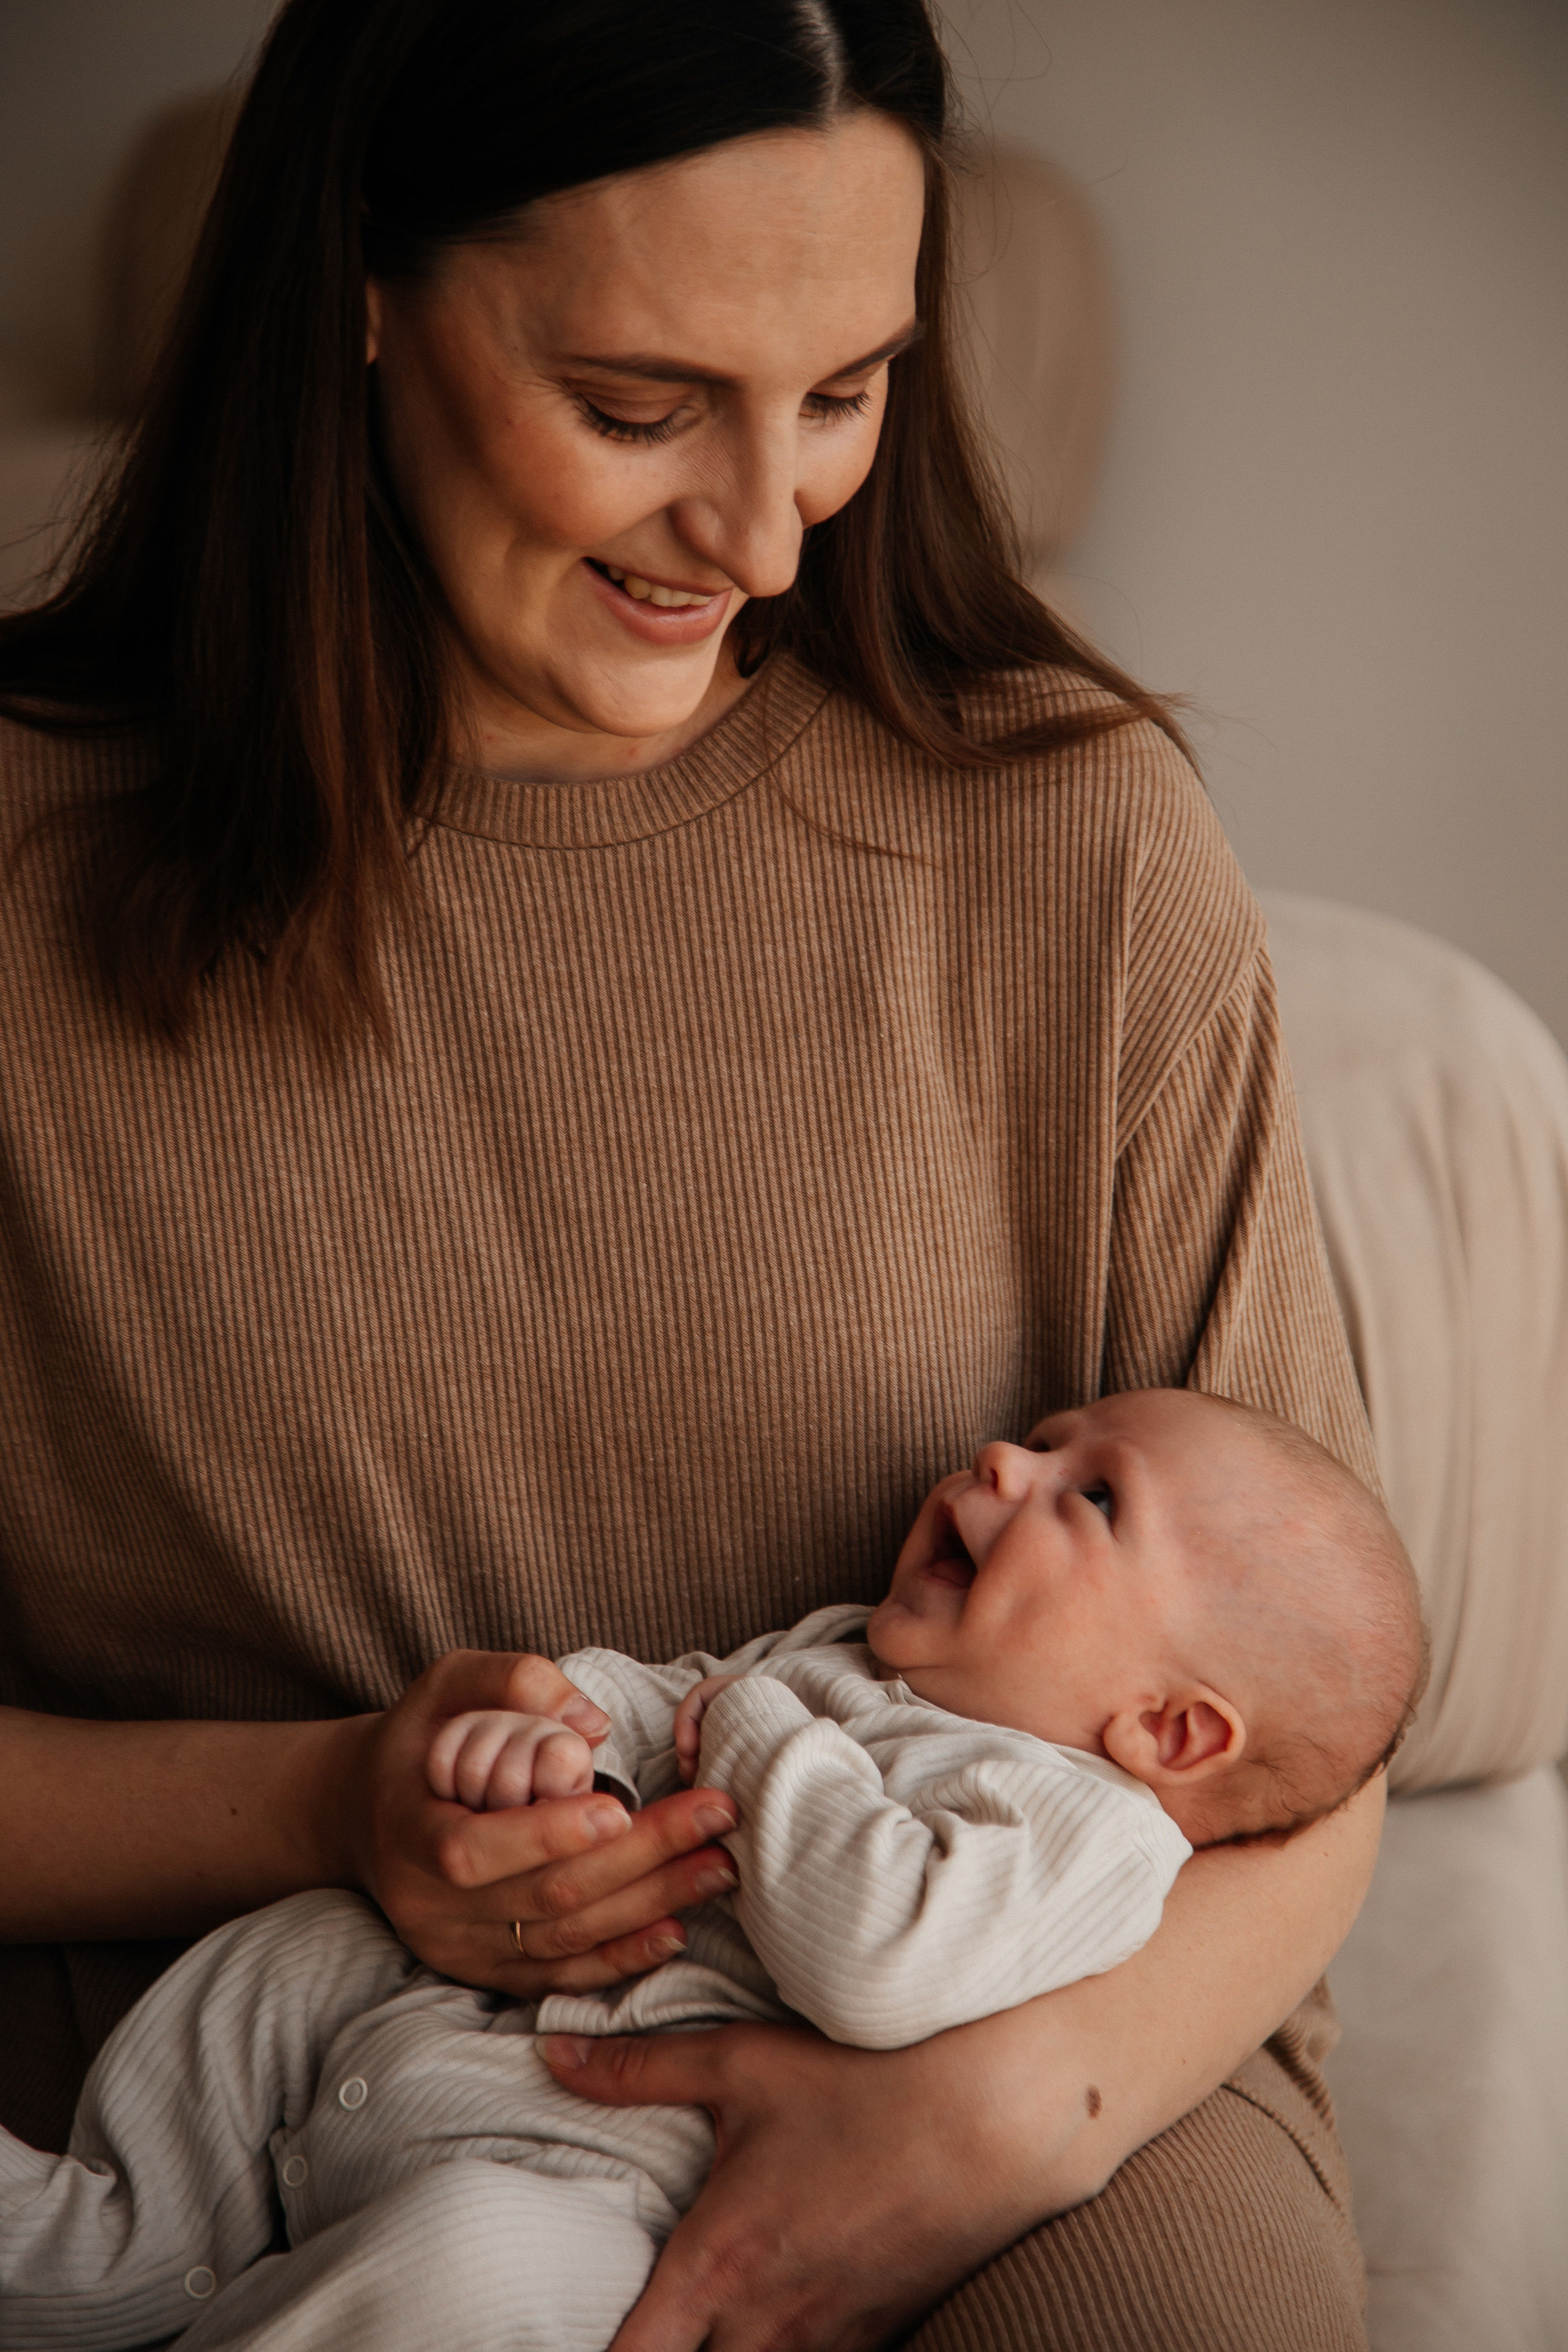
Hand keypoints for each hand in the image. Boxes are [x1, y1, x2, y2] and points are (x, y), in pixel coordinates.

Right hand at [337, 1651, 737, 1997]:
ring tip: (717, 1866)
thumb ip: (513, 1681)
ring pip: (560, 1941)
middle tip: (714, 1821)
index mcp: (409, 1830)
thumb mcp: (448, 1682)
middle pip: (542, 1895)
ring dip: (648, 1905)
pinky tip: (673, 1930)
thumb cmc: (422, 1737)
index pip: (476, 1849)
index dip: (547, 1834)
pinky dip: (618, 1958)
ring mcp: (456, 1947)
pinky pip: (557, 1977)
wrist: (368, 1810)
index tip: (618, 1806)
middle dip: (638, 1859)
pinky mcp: (484, 1971)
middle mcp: (429, 1904)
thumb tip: (589, 1725)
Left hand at [541, 2019, 1077, 2351]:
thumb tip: (554, 2052)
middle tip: (654, 2324)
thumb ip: (640, 2068)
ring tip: (710, 2322)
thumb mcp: (741, 2062)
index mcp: (716, 2268)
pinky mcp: (878, 2337)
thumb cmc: (860, 2082)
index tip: (566, 2335)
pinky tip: (780, 2315)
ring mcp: (827, 2342)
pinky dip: (785, 2351)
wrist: (992, 2117)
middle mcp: (766, 2325)